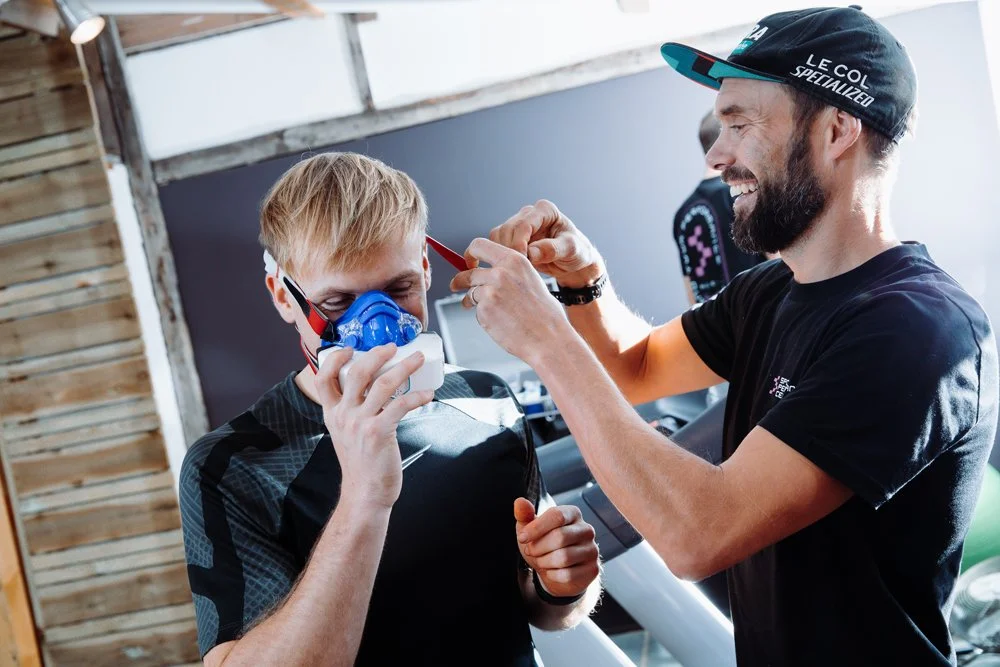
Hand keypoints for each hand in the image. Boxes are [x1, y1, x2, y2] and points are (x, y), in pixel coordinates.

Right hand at [315, 344, 434, 508]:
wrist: (365, 492)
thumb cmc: (361, 462)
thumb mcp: (345, 433)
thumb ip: (351, 412)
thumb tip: (372, 388)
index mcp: (332, 414)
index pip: (323, 378)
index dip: (334, 358)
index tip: (350, 347)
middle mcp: (343, 416)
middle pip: (357, 373)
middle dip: (377, 354)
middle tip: (393, 346)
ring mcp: (360, 423)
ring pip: (382, 384)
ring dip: (404, 367)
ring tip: (418, 359)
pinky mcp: (379, 433)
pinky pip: (400, 405)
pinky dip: (417, 396)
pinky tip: (427, 393)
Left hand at [449, 238, 570, 363]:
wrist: (548, 338)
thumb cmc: (545, 315)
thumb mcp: (531, 280)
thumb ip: (510, 273)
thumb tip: (489, 273)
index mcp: (514, 260)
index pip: (479, 245)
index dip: (469, 254)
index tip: (468, 262)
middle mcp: (500, 272)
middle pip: (469, 272)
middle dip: (460, 280)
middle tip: (457, 285)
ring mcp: (490, 291)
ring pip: (471, 292)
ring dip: (471, 301)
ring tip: (488, 311)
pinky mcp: (484, 309)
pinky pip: (476, 310)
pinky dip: (484, 316)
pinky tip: (499, 322)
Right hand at [489, 200, 604, 287]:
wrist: (573, 261)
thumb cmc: (577, 252)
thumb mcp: (571, 250)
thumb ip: (552, 249)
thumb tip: (531, 252)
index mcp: (545, 210)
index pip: (524, 224)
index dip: (519, 243)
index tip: (523, 260)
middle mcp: (530, 213)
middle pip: (508, 229)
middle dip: (511, 250)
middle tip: (520, 268)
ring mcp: (519, 224)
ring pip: (498, 236)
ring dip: (504, 253)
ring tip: (518, 268)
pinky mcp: (512, 237)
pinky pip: (497, 244)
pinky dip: (501, 255)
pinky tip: (512, 266)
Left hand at [514, 498, 599, 598]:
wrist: (555, 570)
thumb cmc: (542, 544)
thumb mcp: (529, 528)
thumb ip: (524, 514)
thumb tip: (520, 502)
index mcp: (572, 513)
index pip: (556, 516)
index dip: (536, 528)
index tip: (522, 538)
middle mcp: (586, 529)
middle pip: (560, 537)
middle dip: (539, 547)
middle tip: (531, 551)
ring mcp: (592, 550)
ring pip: (564, 557)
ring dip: (544, 562)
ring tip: (541, 560)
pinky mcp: (592, 569)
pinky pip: (568, 575)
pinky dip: (553, 575)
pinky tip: (551, 571)